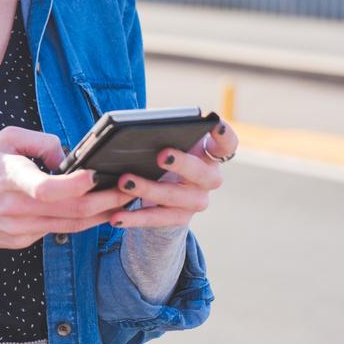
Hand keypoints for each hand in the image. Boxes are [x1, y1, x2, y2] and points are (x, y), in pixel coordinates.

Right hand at [0, 126, 137, 249]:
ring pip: (72, 225)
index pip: (49, 188)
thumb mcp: (3, 140)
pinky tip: (92, 211)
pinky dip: (78, 221)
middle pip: (73, 210)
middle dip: (106, 201)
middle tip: (129, 189)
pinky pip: (56, 229)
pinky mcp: (22, 241)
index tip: (97, 175)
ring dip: (100, 215)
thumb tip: (68, 156)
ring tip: (121, 202)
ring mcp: (21, 229)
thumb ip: (40, 142)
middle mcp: (18, 208)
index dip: (76, 185)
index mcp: (12, 178)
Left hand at [107, 118, 238, 227]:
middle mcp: (209, 179)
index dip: (224, 135)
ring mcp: (196, 201)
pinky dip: (135, 218)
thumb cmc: (163, 156)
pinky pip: (157, 219)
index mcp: (209, 155)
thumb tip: (135, 130)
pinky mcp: (179, 218)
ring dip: (149, 189)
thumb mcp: (167, 143)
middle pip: (201, 173)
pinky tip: (117, 216)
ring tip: (124, 181)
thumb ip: (162, 135)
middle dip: (182, 163)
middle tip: (161, 155)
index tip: (214, 123)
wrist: (163, 192)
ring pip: (175, 197)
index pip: (227, 144)